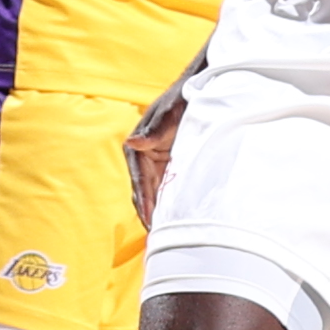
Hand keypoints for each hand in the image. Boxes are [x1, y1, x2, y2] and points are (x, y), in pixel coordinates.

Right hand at [124, 83, 186, 224]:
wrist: (196, 90)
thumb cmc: (180, 101)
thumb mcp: (169, 115)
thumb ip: (153, 132)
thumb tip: (132, 142)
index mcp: (137, 147)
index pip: (139, 181)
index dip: (145, 202)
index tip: (150, 222)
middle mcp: (142, 157)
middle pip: (145, 192)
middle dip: (149, 214)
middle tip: (157, 239)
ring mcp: (155, 162)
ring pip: (154, 193)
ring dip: (158, 212)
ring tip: (164, 237)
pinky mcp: (167, 165)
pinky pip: (165, 188)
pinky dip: (167, 204)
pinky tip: (173, 221)